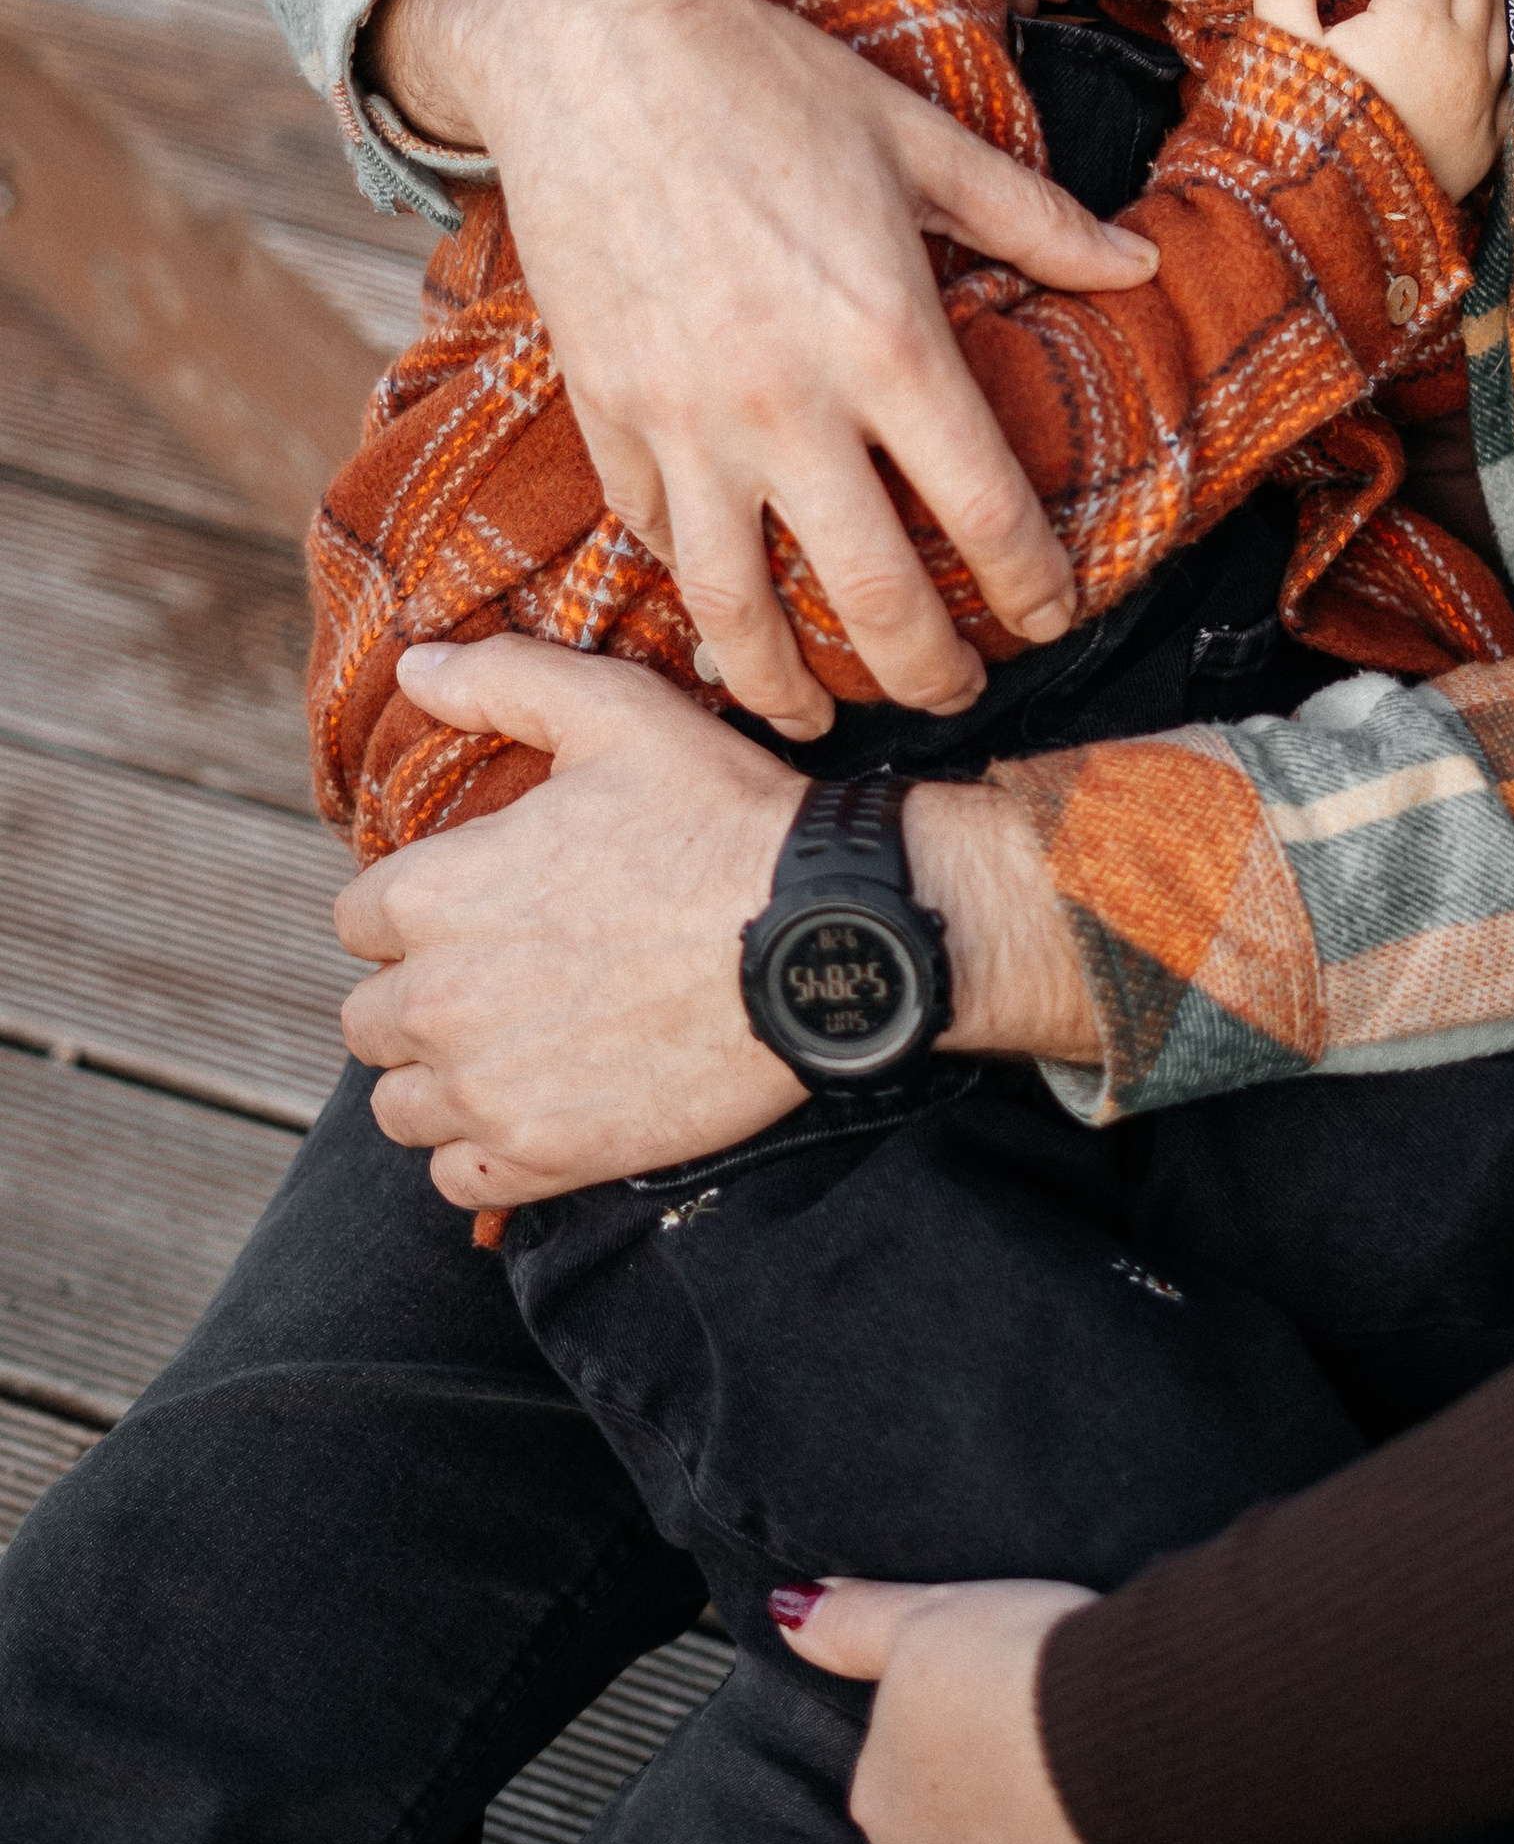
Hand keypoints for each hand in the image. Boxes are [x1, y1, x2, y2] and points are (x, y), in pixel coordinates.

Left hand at [338, 638, 806, 1204]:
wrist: (827, 936)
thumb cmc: (725, 818)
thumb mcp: (618, 713)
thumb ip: (502, 680)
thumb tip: (413, 665)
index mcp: (436, 893)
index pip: (357, 918)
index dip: (416, 905)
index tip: (479, 903)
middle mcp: (440, 999)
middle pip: (369, 1017)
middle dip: (419, 993)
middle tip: (501, 974)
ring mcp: (488, 1089)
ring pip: (400, 1104)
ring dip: (440, 1077)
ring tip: (511, 1047)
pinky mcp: (545, 1155)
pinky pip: (457, 1177)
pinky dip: (480, 1152)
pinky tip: (532, 1108)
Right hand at [369, 0, 1157, 733]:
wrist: (589, 46)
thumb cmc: (766, 80)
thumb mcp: (920, 136)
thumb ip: (1034, 220)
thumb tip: (1139, 265)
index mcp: (889, 338)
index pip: (987, 514)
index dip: (1033, 591)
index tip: (1049, 620)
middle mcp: (789, 403)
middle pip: (873, 598)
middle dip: (928, 674)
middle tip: (953, 698)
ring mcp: (685, 421)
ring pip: (738, 609)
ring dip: (785, 689)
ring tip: (814, 719)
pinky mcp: (605, 415)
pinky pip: (653, 538)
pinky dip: (688, 591)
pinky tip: (720, 616)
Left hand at [773, 1574, 1204, 1843]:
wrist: (1126, 1750)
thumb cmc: (1031, 1674)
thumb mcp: (933, 1617)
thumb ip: (855, 1623)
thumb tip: (786, 1613)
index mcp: (882, 1797)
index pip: (916, 1782)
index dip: (977, 1747)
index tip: (1027, 1719)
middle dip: (1004, 1824)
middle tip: (1072, 1769)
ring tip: (1107, 1818)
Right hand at [1244, 0, 1508, 198]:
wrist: (1329, 235)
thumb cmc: (1297, 138)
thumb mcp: (1279, 45)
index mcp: (1412, 23)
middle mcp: (1463, 53)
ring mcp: (1483, 96)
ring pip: (1501, 10)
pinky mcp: (1489, 137)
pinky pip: (1510, 64)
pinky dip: (1497, 28)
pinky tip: (1478, 27)